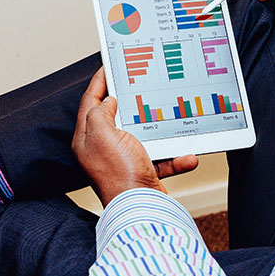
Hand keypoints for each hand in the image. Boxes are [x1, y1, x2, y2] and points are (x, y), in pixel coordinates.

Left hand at [72, 68, 198, 206]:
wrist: (140, 209)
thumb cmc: (119, 173)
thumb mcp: (102, 134)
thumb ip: (100, 113)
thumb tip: (108, 102)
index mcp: (87, 139)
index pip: (90, 102)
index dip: (99, 82)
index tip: (108, 66)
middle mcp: (102, 149)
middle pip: (115, 116)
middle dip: (129, 100)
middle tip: (139, 82)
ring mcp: (123, 160)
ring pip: (142, 135)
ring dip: (159, 130)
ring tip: (169, 115)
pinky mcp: (142, 172)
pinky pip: (161, 158)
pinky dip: (175, 157)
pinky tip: (187, 155)